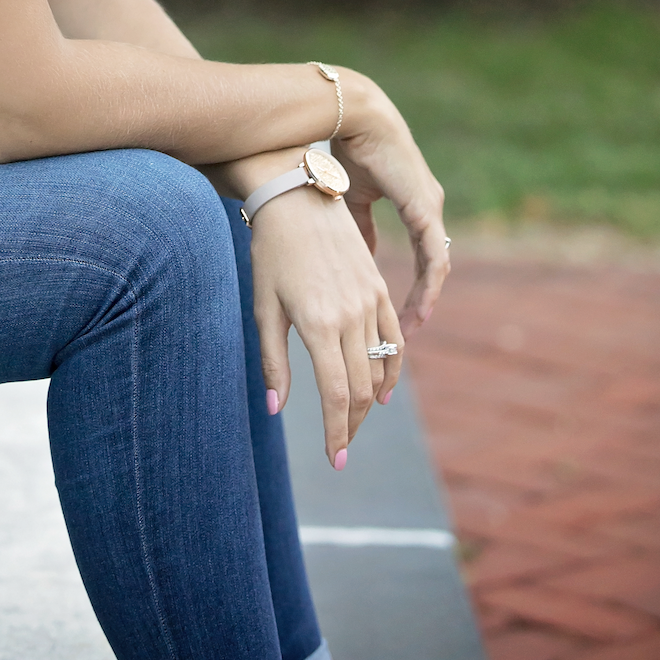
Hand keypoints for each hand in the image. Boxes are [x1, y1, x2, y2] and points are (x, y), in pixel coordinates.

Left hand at [250, 182, 402, 468]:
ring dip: (371, 401)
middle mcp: (350, 315)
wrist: (296, 199)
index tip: (334, 460)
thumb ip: (273, 361)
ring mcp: (370, 301)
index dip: (337, 432)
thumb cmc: (270, 253)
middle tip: (342, 446)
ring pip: (381, 366)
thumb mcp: (264, 308)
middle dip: (353, 424)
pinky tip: (383, 389)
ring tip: (356, 421)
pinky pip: (396, 338)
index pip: (336, 394)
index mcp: (318, 324)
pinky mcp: (380, 288)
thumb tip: (274, 409)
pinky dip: (393, 368)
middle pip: (362, 388)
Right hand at [332, 80, 449, 336]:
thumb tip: (363, 256)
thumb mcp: (352, 199)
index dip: (410, 286)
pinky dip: (429, 285)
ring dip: (425, 299)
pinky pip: (435, 256)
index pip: (421, 255)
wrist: (355, 118)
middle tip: (403, 334)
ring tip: (410, 330)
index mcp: (415, 204)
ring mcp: (431, 208)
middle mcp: (429, 208)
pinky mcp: (425, 208)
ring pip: (437, 265)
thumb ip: (360, 227)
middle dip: (419, 301)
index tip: (393, 314)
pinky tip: (419, 308)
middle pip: (432, 265)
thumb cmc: (350, 150)